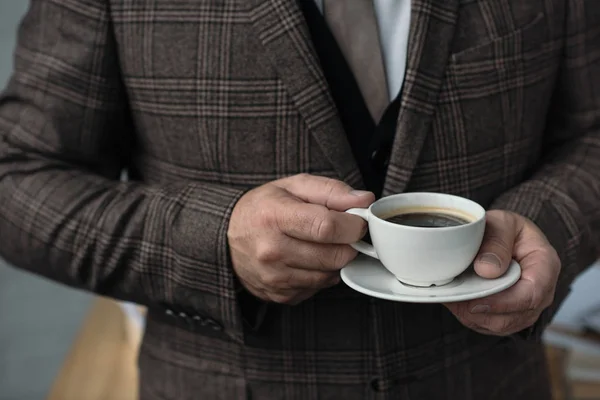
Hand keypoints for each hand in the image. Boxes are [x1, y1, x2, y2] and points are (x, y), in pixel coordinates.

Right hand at [228, 173, 374, 304]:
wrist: (226, 238)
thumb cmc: (263, 208)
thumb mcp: (293, 186)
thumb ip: (331, 190)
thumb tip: (364, 200)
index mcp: (274, 217)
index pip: (327, 227)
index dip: (353, 225)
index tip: (358, 221)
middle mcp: (271, 251)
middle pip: (334, 256)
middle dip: (348, 243)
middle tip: (342, 232)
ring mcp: (274, 278)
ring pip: (330, 275)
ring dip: (335, 260)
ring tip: (321, 244)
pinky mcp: (279, 295)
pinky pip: (318, 288)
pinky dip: (321, 274)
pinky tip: (308, 259)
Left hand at [444, 210, 560, 335]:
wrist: (504, 237)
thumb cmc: (505, 228)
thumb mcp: (502, 222)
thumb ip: (496, 241)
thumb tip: (487, 270)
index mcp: (545, 265)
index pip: (531, 294)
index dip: (502, 303)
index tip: (474, 301)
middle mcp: (541, 292)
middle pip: (512, 316)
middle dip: (480, 311)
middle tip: (453, 298)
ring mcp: (526, 308)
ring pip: (498, 325)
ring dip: (471, 315)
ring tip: (452, 297)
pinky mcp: (509, 316)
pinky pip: (489, 325)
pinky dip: (469, 316)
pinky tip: (456, 300)